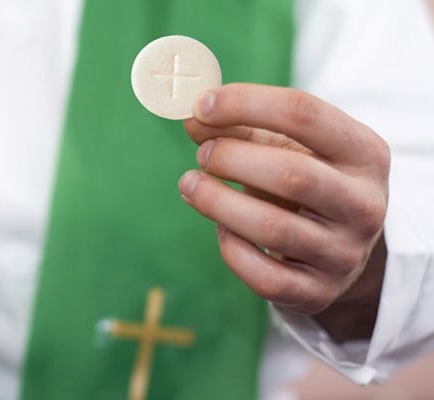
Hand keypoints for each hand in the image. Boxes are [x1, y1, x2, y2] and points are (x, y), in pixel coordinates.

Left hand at [180, 84, 388, 340]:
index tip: (200, 105)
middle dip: (231, 158)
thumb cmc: (306, 186)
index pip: (304, 114)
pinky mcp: (317, 292)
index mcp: (364, 153)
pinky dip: (231, 248)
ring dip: (217, 202)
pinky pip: (263, 275)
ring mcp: (343, 254)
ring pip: (271, 229)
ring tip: (190, 184)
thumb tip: (193, 119)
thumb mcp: (289, 148)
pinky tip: (221, 228)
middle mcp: (364, 204)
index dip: (245, 104)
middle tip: (202, 154)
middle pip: (290, 174)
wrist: (341, 252)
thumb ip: (242, 129)